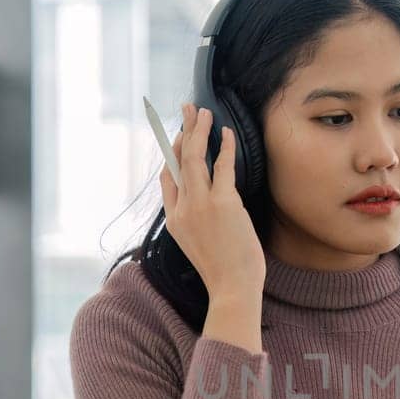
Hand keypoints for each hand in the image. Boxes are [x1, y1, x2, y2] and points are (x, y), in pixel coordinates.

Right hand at [160, 103, 265, 300]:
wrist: (232, 289)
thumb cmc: (224, 271)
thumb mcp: (201, 244)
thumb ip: (198, 220)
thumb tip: (214, 199)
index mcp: (174, 220)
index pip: (167, 179)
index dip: (171, 153)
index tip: (178, 135)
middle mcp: (182, 209)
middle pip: (178, 160)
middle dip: (182, 130)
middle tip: (188, 109)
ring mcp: (201, 205)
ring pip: (194, 157)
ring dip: (198, 130)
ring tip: (203, 111)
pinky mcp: (223, 204)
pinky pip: (222, 166)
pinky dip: (224, 146)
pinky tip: (227, 133)